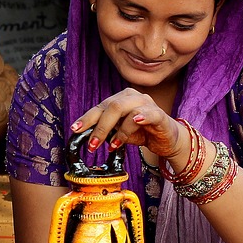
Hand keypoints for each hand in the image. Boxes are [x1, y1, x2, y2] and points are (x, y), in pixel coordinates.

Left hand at [70, 88, 187, 163]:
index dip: (87, 118)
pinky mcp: (159, 114)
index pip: (100, 107)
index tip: (75, 130)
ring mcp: (147, 103)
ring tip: (112, 145)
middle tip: (92, 145)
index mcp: (121, 99)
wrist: (168, 140)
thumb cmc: (142, 133)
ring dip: (116, 130)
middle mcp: (132, 97)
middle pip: (111, 107)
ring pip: (125, 110)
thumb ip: (106, 131)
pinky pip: (148, 113)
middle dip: (98, 127)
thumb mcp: (119, 133)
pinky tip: (135, 122)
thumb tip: (87, 137)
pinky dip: (139, 118)